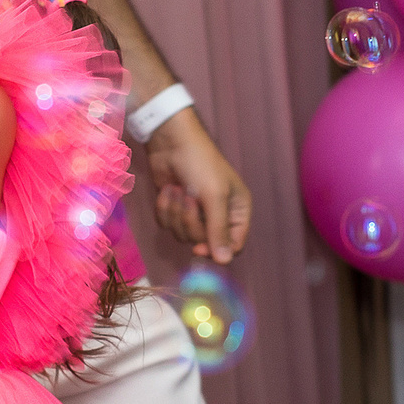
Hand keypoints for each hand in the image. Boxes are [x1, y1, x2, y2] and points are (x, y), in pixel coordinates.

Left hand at [147, 107, 252, 263]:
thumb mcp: (214, 197)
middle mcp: (219, 214)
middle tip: (189, 198)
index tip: (199, 248)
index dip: (216, 250)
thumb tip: (224, 262)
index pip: (233, 245)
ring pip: (183, 234)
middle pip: (204, 242)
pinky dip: (165, 208)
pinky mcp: (175, 208)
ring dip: (175, 213)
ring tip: (178, 189)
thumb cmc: (200, 164)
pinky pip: (167, 224)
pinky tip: (168, 189)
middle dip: (190, 221)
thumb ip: (218, 230)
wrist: (171, 142)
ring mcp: (196, 212)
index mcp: (238, 211)